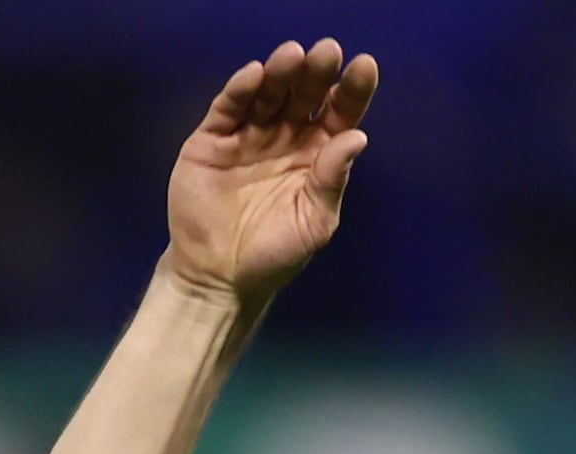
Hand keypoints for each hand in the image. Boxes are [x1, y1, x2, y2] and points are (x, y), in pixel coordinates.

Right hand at [168, 38, 377, 301]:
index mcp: (317, 152)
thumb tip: (358, 136)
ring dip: (280, 72)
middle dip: (316, 72)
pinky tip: (254, 75)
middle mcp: (285, 136)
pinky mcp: (212, 140)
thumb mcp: (314, 222)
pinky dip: (239, 89)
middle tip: (326, 52)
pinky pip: (228, 108)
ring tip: (292, 55)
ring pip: (268, 93)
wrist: (217, 280)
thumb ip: (332, 180)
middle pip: (304, 94)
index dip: (352, 89)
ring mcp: (248, 135)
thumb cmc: (273, 255)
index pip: (340, 112)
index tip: (364, 66)